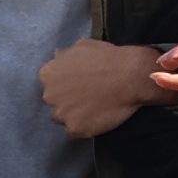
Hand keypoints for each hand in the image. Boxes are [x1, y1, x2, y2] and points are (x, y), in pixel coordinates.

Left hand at [36, 37, 164, 137]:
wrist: (129, 77)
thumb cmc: (107, 59)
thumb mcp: (82, 46)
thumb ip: (64, 56)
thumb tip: (57, 57)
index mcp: (48, 74)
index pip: (50, 84)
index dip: (65, 85)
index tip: (78, 85)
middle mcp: (49, 95)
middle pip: (55, 102)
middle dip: (67, 100)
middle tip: (87, 96)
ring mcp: (61, 114)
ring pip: (63, 118)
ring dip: (74, 114)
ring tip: (93, 108)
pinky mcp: (74, 129)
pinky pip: (75, 131)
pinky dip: (84, 126)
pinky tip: (97, 117)